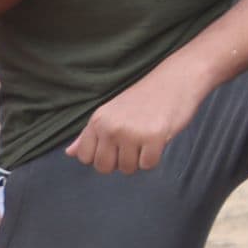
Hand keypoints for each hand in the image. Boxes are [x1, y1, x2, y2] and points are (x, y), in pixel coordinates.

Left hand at [66, 59, 209, 173]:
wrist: (177, 78)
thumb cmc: (145, 97)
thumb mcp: (111, 111)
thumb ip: (89, 134)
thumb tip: (69, 153)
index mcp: (98, 120)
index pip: (85, 157)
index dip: (102, 155)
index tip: (116, 143)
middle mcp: (111, 127)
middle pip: (104, 167)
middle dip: (120, 162)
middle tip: (134, 144)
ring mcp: (132, 132)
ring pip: (128, 168)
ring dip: (139, 159)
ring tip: (147, 138)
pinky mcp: (154, 136)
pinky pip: (148, 165)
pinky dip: (154, 158)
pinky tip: (159, 140)